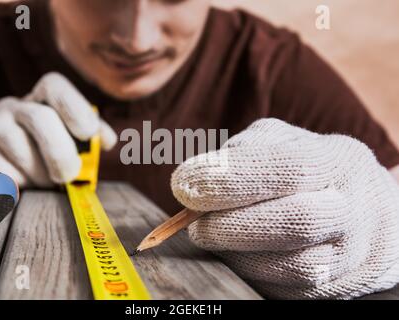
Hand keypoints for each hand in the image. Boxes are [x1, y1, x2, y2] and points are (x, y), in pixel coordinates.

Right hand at [0, 72, 116, 186]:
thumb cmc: (30, 141)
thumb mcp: (56, 131)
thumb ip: (84, 135)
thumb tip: (108, 141)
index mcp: (37, 100)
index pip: (54, 86)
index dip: (76, 108)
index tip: (88, 133)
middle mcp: (10, 108)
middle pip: (41, 119)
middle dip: (61, 153)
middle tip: (67, 175)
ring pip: (22, 156)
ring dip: (40, 177)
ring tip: (42, 181)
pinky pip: (1, 177)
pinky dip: (18, 188)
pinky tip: (20, 185)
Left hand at [171, 118, 398, 298]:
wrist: (366, 212)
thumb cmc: (310, 170)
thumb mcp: (283, 143)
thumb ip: (244, 151)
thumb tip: (196, 179)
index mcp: (338, 160)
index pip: (288, 167)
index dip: (230, 177)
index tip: (183, 183)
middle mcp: (352, 209)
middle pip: (297, 221)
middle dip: (233, 224)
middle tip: (195, 225)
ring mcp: (350, 254)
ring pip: (293, 266)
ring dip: (238, 254)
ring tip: (211, 236)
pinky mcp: (337, 288)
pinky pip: (289, 289)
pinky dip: (251, 272)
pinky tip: (235, 254)